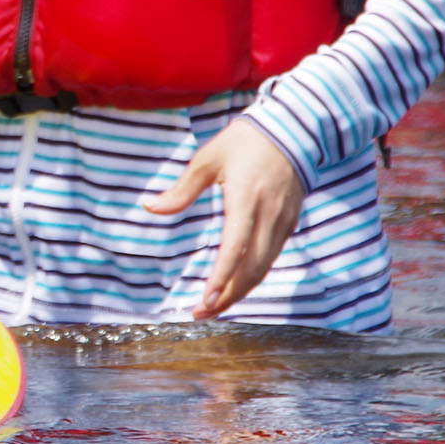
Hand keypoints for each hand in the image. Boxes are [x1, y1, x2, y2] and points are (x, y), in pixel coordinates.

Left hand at [137, 117, 304, 320]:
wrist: (294, 129)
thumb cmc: (246, 141)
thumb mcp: (208, 158)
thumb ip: (181, 189)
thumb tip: (150, 207)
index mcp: (247, 197)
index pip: (236, 247)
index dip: (222, 277)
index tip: (206, 300)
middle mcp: (269, 215)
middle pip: (252, 269)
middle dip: (228, 296)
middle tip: (201, 314)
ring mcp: (283, 221)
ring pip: (264, 268)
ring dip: (239, 292)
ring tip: (213, 308)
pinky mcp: (289, 223)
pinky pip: (271, 258)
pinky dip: (253, 276)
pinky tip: (234, 285)